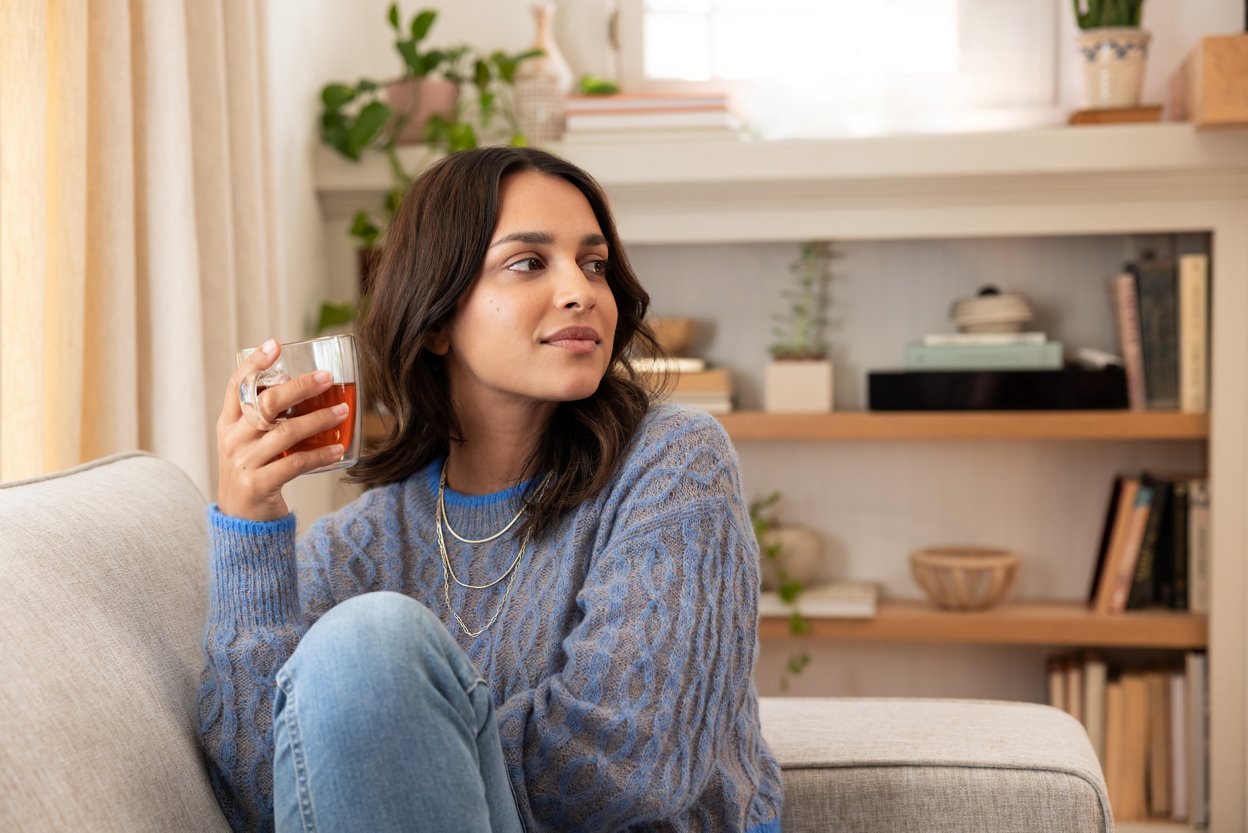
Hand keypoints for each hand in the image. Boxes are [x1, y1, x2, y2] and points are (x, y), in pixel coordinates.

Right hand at [216, 339, 349, 520]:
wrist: (240, 522)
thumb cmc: (254, 472)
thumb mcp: (250, 442)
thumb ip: (266, 418)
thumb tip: (303, 385)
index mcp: (228, 424)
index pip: (236, 386)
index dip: (254, 364)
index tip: (275, 344)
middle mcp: (232, 440)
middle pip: (265, 404)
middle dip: (299, 387)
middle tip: (326, 377)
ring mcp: (243, 463)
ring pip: (284, 433)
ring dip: (318, 419)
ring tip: (342, 411)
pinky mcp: (258, 485)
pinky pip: (294, 464)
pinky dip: (320, 455)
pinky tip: (338, 449)